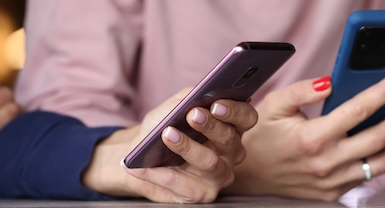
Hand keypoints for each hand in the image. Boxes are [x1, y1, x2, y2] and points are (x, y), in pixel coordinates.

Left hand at [82, 88, 255, 202]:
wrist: (138, 157)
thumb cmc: (163, 127)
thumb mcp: (173, 107)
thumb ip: (188, 97)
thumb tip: (197, 95)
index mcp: (231, 127)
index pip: (246, 117)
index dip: (235, 111)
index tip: (216, 104)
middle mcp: (231, 152)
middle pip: (230, 139)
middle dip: (211, 126)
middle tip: (192, 115)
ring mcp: (219, 175)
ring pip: (210, 163)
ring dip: (188, 147)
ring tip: (167, 135)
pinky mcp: (202, 194)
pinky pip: (185, 186)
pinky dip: (161, 174)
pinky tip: (143, 166)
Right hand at [222, 71, 384, 200]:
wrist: (246, 176)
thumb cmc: (260, 137)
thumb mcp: (273, 105)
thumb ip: (303, 90)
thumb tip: (333, 80)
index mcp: (312, 137)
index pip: (359, 109)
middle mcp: (326, 162)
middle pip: (380, 138)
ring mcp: (331, 182)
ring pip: (381, 163)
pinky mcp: (332, 193)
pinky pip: (367, 176)